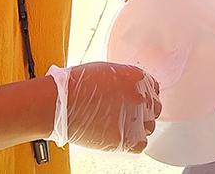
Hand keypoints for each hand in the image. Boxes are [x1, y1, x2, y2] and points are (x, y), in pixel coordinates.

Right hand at [46, 63, 160, 152]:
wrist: (60, 105)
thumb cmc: (75, 86)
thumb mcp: (105, 71)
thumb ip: (124, 78)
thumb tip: (129, 87)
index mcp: (136, 78)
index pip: (154, 87)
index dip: (144, 94)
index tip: (137, 99)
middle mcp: (140, 98)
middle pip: (154, 107)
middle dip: (143, 110)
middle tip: (128, 113)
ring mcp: (135, 119)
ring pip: (149, 126)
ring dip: (139, 126)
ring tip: (121, 125)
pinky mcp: (126, 139)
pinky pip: (141, 144)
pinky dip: (134, 142)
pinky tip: (123, 137)